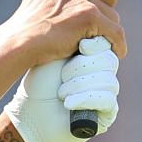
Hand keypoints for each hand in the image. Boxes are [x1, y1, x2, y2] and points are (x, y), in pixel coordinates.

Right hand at [0, 0, 126, 69]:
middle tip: (94, 24)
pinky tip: (114, 51)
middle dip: (106, 10)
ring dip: (106, 30)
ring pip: (113, 15)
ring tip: (93, 41)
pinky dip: (117, 44)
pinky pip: (115, 32)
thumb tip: (76, 1)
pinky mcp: (90, 17)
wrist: (19, 42)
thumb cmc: (25, 28)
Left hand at [3, 37, 120, 141]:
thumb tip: (101, 28)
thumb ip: (79, 38)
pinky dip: (85, 99)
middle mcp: (103, 73)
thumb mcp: (58, 54)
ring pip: (108, 80)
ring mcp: (107, 93)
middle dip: (82, 67)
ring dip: (79, 85)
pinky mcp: (107, 113)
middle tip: (62, 75)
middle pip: (109, 60)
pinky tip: (68, 103)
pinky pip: (107, 100)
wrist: (31, 113)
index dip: (97, 45)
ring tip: (60, 92)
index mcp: (93, 56)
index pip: (109, 44)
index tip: (82, 46)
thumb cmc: (41, 82)